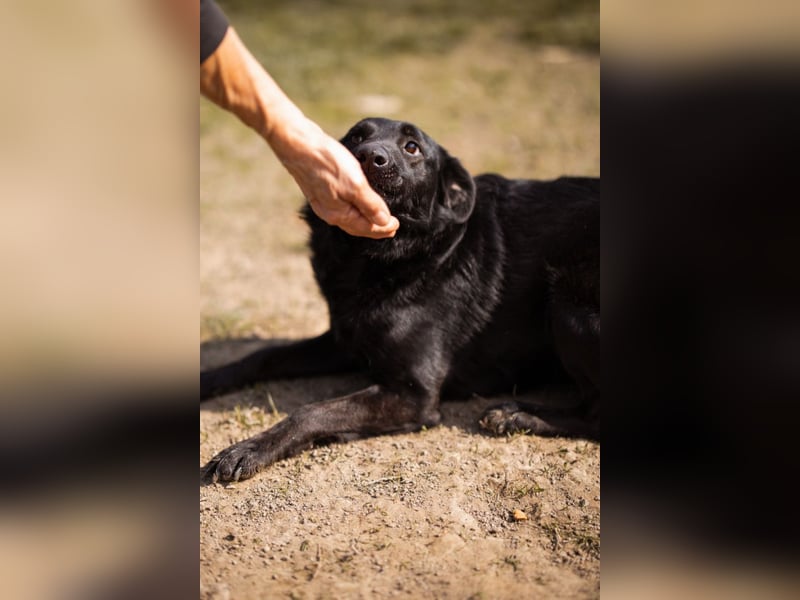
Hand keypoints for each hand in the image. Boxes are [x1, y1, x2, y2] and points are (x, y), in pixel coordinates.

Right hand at [273, 119, 398, 238]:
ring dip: (365, 220)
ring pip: (349, 217)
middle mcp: (330, 213)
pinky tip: (358, 203)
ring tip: (378, 219)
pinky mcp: (321, 189)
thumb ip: (370, 205)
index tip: (398, 225)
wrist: (298, 144)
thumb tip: (384, 222)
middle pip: (358, 226)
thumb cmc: (326, 162)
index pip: (367, 228)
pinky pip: (343, 207)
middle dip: (376, 227)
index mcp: (339, 214)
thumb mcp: (355, 184)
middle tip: (392, 226)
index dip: (384, 228)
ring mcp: (324, 202)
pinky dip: (355, 209)